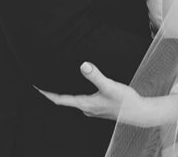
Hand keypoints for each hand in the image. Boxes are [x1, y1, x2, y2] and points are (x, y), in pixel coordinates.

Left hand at [38, 63, 177, 128]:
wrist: (141, 113)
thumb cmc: (126, 101)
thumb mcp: (110, 86)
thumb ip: (96, 75)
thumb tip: (83, 65)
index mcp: (85, 104)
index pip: (60, 100)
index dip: (47, 94)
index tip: (36, 87)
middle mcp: (87, 109)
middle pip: (64, 101)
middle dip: (54, 92)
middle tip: (43, 82)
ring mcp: (93, 110)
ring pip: (74, 101)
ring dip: (65, 93)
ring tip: (58, 83)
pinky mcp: (99, 108)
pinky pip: (82, 101)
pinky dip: (76, 94)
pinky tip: (79, 87)